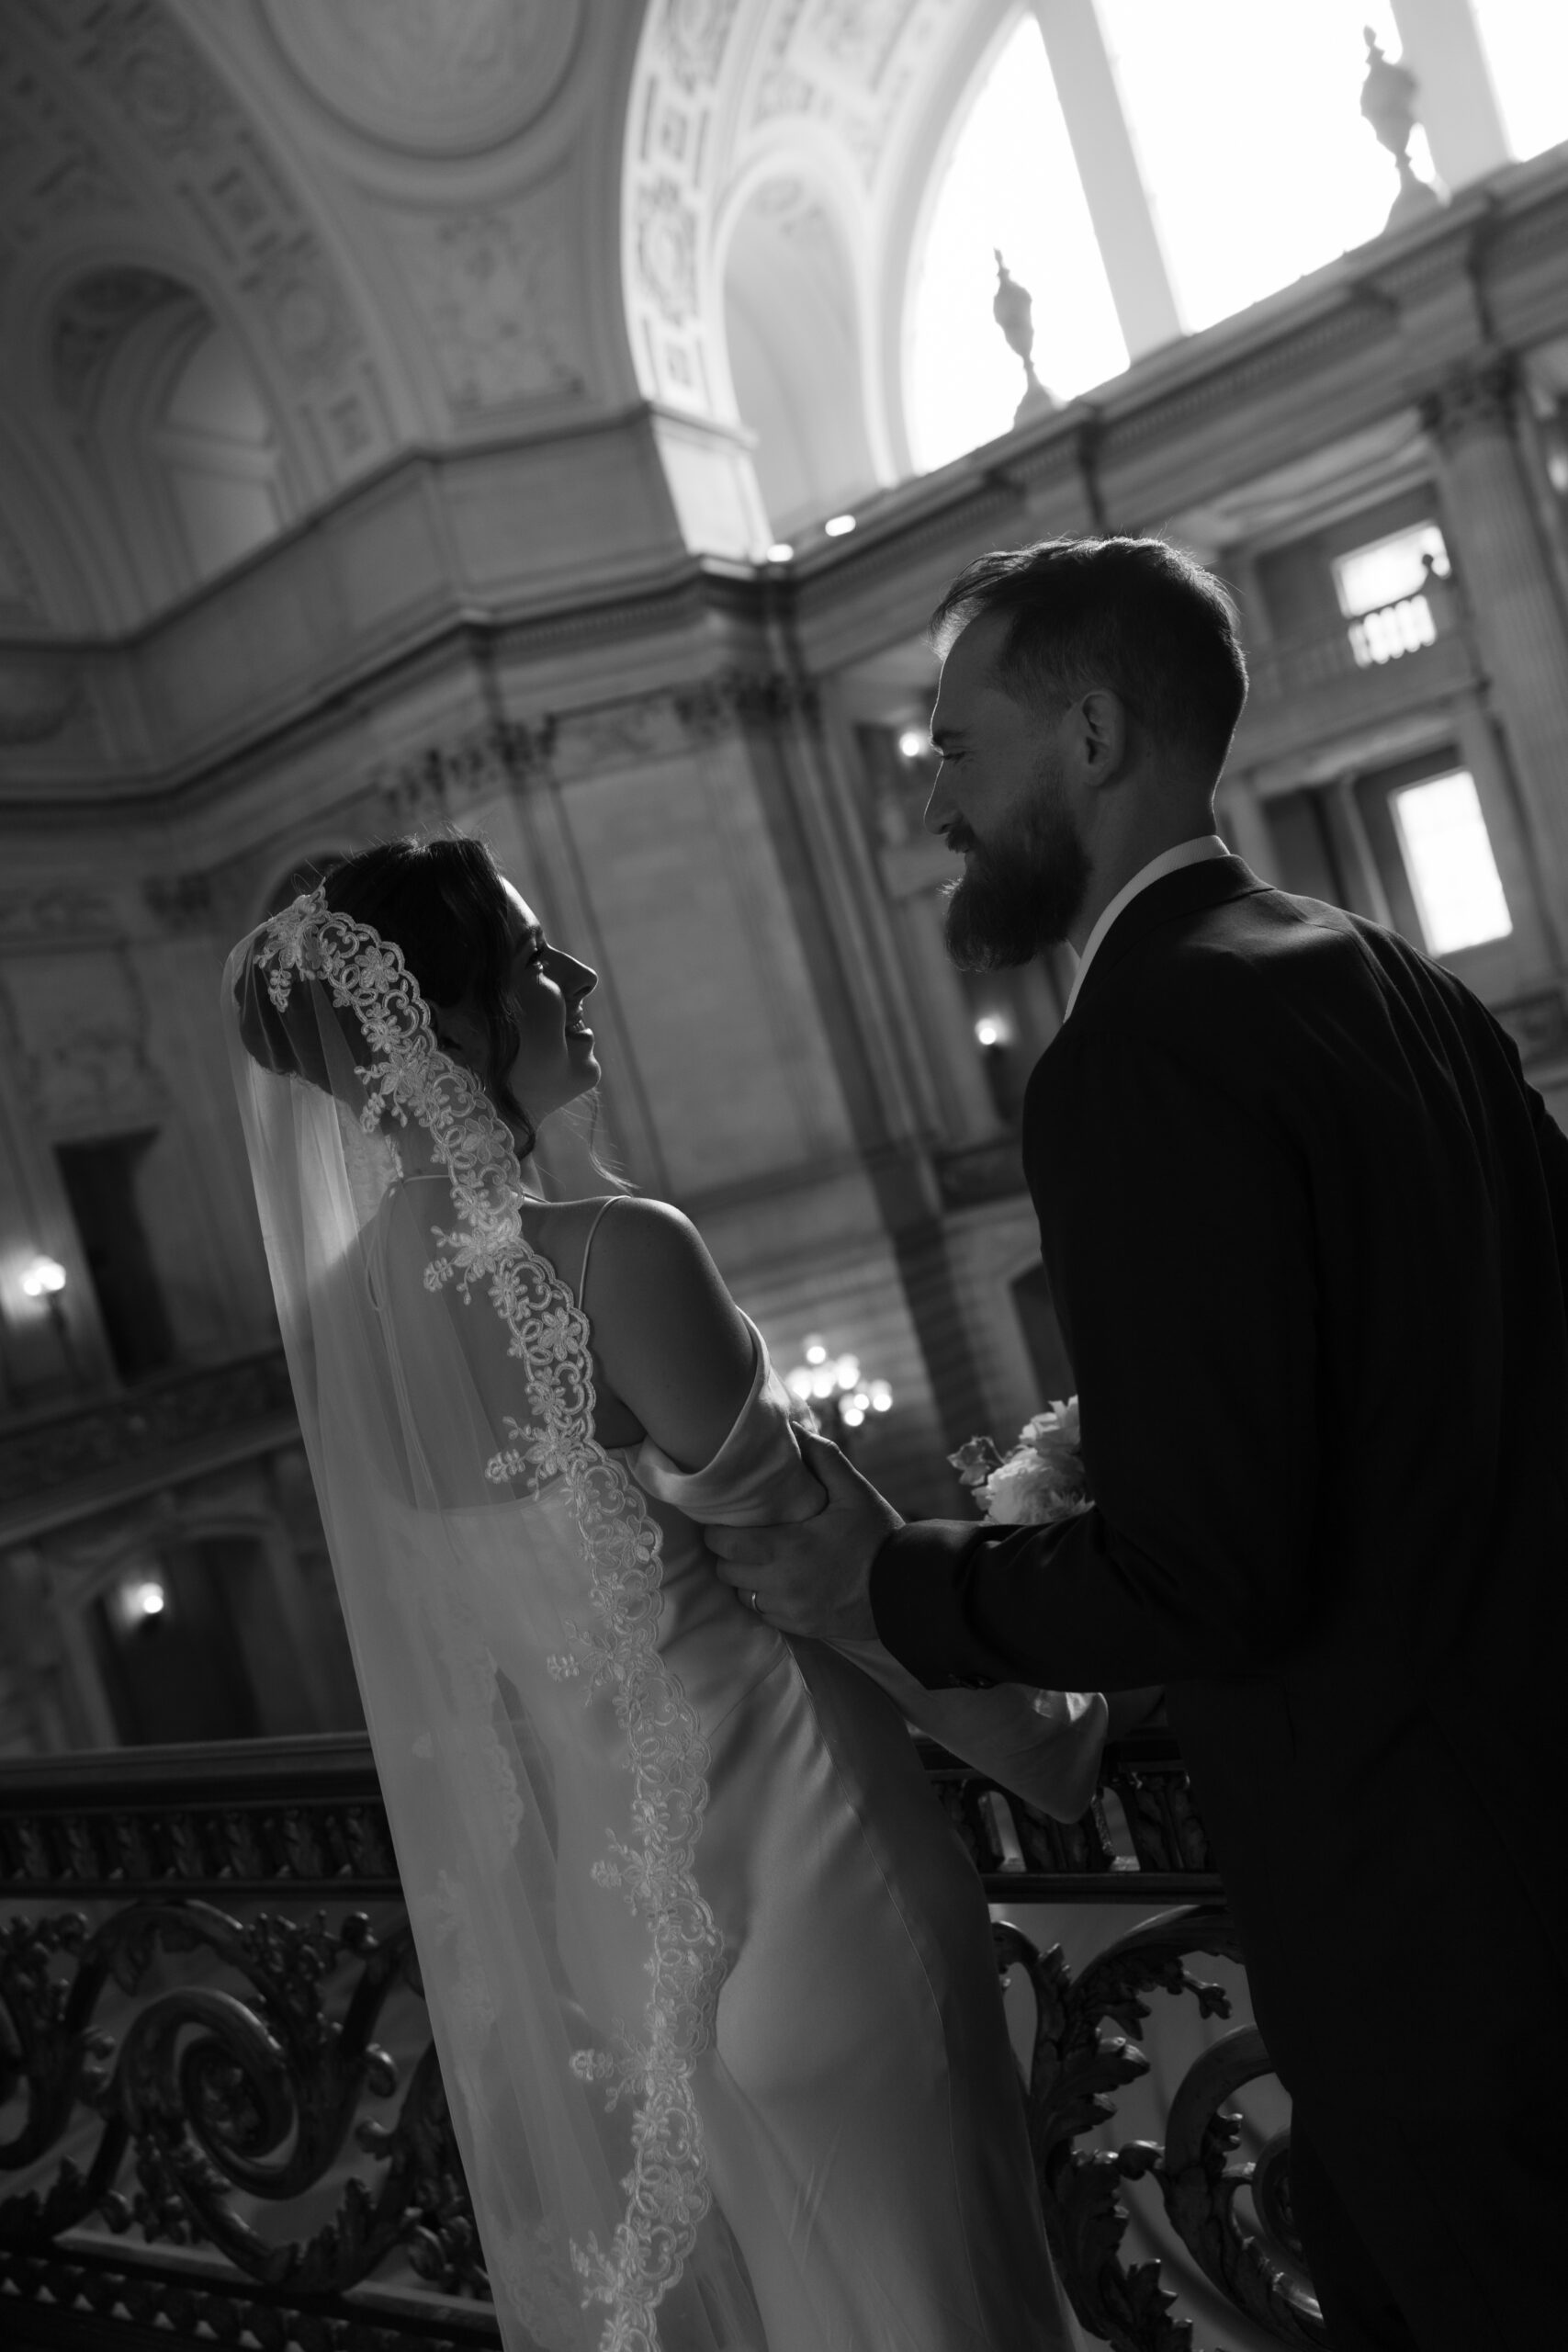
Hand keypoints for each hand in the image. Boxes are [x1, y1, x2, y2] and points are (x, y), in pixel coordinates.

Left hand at [705, 1427, 903, 1643]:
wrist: (907, 1589)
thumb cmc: (879, 1536)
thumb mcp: (854, 1492)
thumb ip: (822, 1457)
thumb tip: (793, 1427)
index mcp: (788, 1547)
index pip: (725, 1544)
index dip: (718, 1530)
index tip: (726, 1518)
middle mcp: (781, 1583)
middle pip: (726, 1571)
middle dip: (728, 1553)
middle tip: (741, 1535)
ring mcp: (789, 1610)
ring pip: (741, 1595)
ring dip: (744, 1577)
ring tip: (760, 1558)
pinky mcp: (800, 1627)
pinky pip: (764, 1614)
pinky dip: (764, 1598)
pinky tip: (779, 1581)